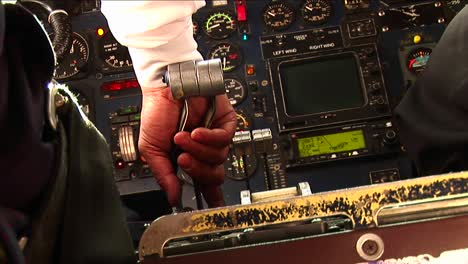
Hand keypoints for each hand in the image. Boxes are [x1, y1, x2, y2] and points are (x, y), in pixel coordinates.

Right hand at [138, 87, 236, 206]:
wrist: (164, 86)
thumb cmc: (158, 112)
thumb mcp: (152, 149)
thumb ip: (163, 175)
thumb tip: (173, 197)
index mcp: (188, 160)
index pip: (204, 184)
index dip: (211, 197)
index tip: (214, 208)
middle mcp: (204, 151)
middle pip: (214, 176)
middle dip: (197, 170)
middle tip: (182, 159)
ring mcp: (215, 137)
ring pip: (218, 158)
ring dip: (198, 150)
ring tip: (183, 137)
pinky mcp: (225, 122)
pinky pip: (224, 139)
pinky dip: (209, 138)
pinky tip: (197, 132)